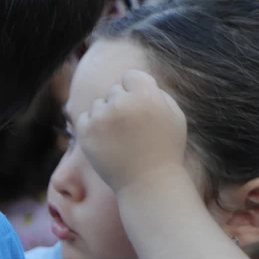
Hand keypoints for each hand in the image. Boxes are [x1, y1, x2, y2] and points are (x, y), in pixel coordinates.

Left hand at [75, 69, 189, 196]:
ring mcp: (101, 117)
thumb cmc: (165, 148)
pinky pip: (84, 117)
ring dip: (106, 116)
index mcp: (146, 96)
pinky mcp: (85, 131)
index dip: (136, 90)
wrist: (148, 181)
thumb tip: (134, 79)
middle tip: (133, 128)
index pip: (131, 76)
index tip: (140, 107)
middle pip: (114, 91)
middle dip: (122, 105)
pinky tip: (107, 141)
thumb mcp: (174, 116)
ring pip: (98, 104)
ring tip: (121, 137)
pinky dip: (92, 127)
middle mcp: (121, 103)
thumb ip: (157, 93)